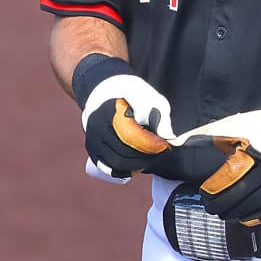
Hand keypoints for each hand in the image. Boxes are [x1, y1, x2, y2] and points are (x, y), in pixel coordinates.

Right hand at [74, 55, 176, 180]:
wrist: (102, 89)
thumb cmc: (129, 93)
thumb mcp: (147, 96)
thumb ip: (159, 115)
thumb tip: (168, 137)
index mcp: (111, 111)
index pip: (132, 135)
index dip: (151, 144)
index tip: (165, 145)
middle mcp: (98, 126)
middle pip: (124, 152)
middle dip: (147, 157)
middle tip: (161, 153)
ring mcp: (93, 139)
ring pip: (116, 163)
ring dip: (137, 165)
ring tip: (151, 158)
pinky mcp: (92, 148)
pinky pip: (107, 168)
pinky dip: (124, 171)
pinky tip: (138, 167)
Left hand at [176, 88, 260, 224]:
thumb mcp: (244, 122)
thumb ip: (215, 133)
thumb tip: (183, 141)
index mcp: (255, 150)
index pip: (229, 175)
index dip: (215, 187)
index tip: (204, 191)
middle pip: (241, 193)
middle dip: (222, 204)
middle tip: (210, 206)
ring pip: (255, 204)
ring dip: (236, 213)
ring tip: (224, 214)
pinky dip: (256, 216)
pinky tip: (245, 218)